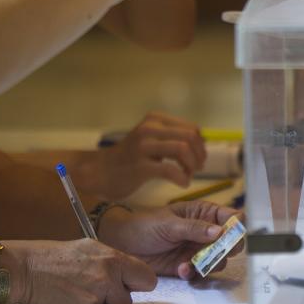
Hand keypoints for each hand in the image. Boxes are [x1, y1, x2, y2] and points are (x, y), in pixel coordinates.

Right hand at [3, 239, 155, 303]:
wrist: (25, 269)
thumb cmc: (53, 259)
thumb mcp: (88, 250)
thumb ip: (111, 263)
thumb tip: (127, 275)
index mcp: (113, 258)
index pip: (147, 278)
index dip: (138, 285)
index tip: (130, 286)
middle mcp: (108, 274)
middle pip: (130, 300)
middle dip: (119, 299)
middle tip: (103, 293)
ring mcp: (96, 294)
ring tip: (79, 293)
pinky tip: (69, 299)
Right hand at [85, 112, 207, 198]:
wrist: (101, 172)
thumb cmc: (130, 158)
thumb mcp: (151, 139)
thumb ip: (172, 137)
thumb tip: (202, 143)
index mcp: (155, 120)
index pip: (191, 128)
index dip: (200, 145)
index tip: (200, 158)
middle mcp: (149, 128)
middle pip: (190, 137)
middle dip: (199, 155)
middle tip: (198, 168)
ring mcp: (143, 146)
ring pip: (182, 149)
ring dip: (192, 165)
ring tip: (188, 175)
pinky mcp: (140, 166)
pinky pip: (170, 170)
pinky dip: (182, 178)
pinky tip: (183, 184)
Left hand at [99, 201, 243, 279]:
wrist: (123, 245)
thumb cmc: (145, 225)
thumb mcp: (170, 224)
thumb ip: (194, 228)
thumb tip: (219, 232)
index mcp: (204, 213)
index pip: (231, 217)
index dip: (237, 226)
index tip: (234, 235)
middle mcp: (206, 232)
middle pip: (231, 241)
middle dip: (227, 249)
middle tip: (218, 253)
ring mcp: (198, 250)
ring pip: (219, 260)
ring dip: (208, 264)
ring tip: (190, 264)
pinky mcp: (189, 266)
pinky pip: (201, 273)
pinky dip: (194, 273)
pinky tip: (181, 270)